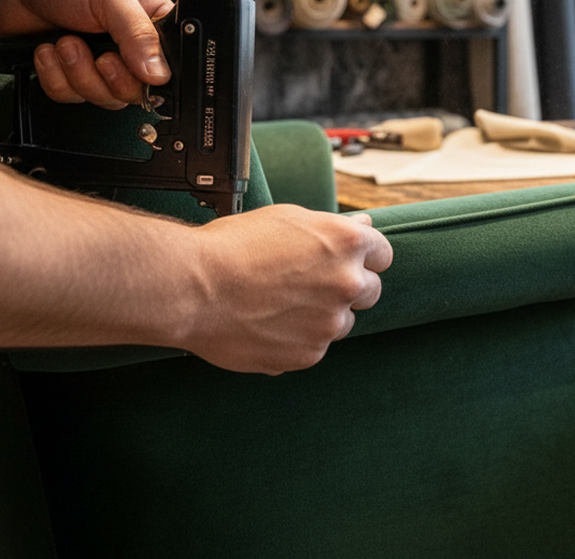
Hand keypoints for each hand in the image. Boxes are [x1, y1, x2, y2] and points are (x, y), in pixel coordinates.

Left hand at [0, 0, 173, 108]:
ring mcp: (102, 66)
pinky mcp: (73, 77)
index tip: (128, 61)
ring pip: (104, 98)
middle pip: (136, 92)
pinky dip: (55, 77)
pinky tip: (48, 51)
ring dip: (77, 73)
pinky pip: (71, 97)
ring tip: (65, 42)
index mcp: (153, 26)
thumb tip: (159, 74)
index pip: (170, 66)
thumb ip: (139, 34)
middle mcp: (132, 50)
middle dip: (108, 76)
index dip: (152, 74)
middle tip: (96, 53)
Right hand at [186, 207, 393, 373]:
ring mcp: (329, 323)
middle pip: (370, 291)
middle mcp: (347, 283)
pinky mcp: (308, 355)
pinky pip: (313, 347)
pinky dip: (296, 340)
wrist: (192, 288)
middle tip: (307, 285)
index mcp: (347, 244)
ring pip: (340, 322)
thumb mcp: (287, 219)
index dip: (363, 258)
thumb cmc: (232, 247)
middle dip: (347, 288)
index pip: (382, 254)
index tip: (345, 262)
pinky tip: (265, 324)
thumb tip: (363, 228)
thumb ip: (332, 228)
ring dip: (320, 316)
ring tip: (277, 304)